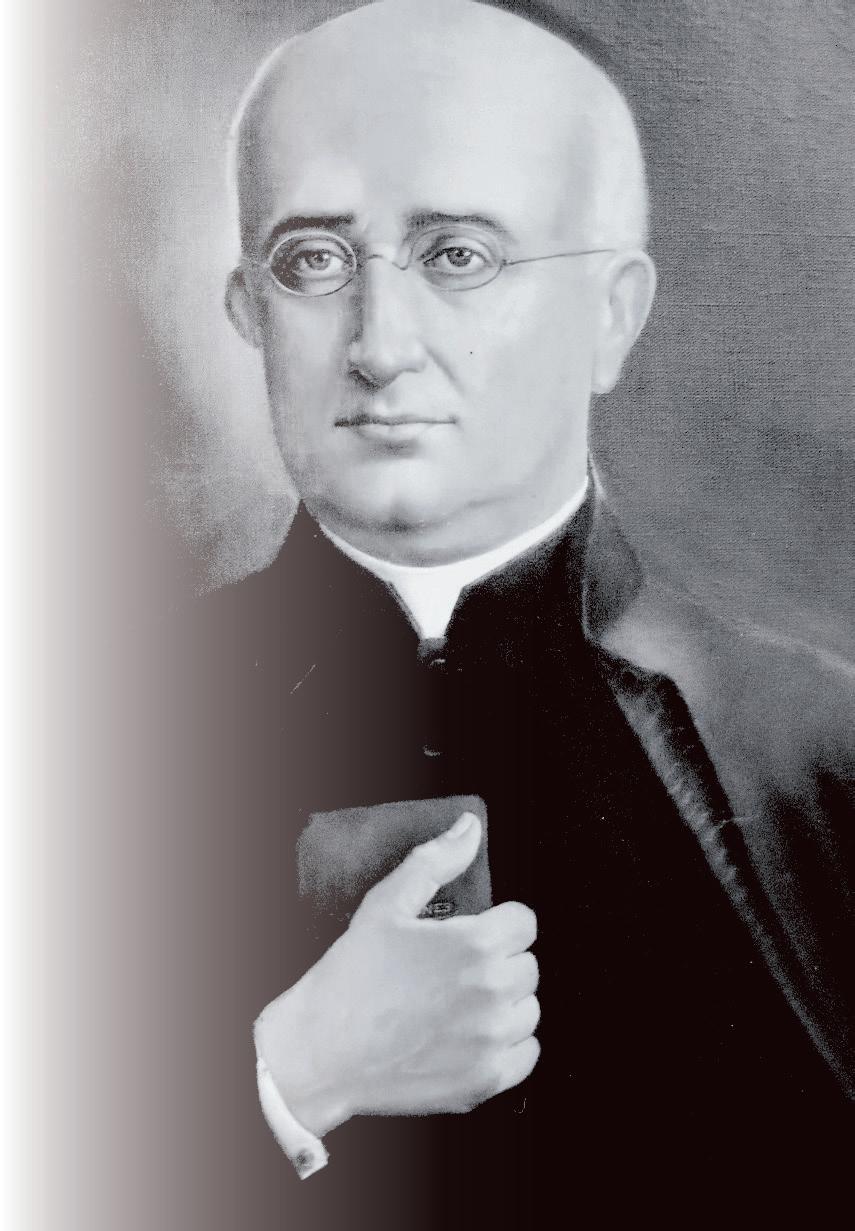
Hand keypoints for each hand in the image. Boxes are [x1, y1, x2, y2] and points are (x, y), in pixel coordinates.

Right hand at [255, 813, 539, 1136]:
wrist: (322, 1049)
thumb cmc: (352, 975)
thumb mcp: (387, 903)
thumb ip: (436, 860)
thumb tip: (469, 828)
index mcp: (474, 943)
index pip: (524, 923)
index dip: (499, 924)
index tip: (474, 935)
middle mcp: (491, 991)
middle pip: (528, 966)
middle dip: (500, 962)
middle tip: (458, 971)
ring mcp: (491, 1040)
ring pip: (528, 1009)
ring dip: (505, 1004)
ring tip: (461, 1004)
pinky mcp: (485, 1080)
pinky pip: (526, 1054)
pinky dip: (507, 1046)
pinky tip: (471, 1036)